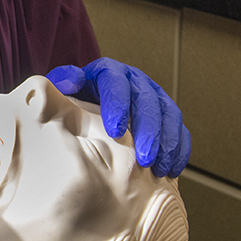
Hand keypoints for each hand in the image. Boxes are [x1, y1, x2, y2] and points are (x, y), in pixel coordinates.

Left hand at [46, 58, 189, 177]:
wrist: (85, 110)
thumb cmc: (71, 104)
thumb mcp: (60, 92)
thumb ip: (62, 84)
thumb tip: (74, 78)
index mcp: (108, 72)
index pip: (116, 83)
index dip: (118, 105)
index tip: (115, 130)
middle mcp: (134, 81)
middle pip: (147, 100)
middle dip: (148, 130)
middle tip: (144, 158)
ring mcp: (154, 96)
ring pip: (169, 114)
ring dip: (167, 142)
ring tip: (159, 168)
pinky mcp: (166, 114)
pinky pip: (180, 129)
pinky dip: (179, 149)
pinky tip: (172, 169)